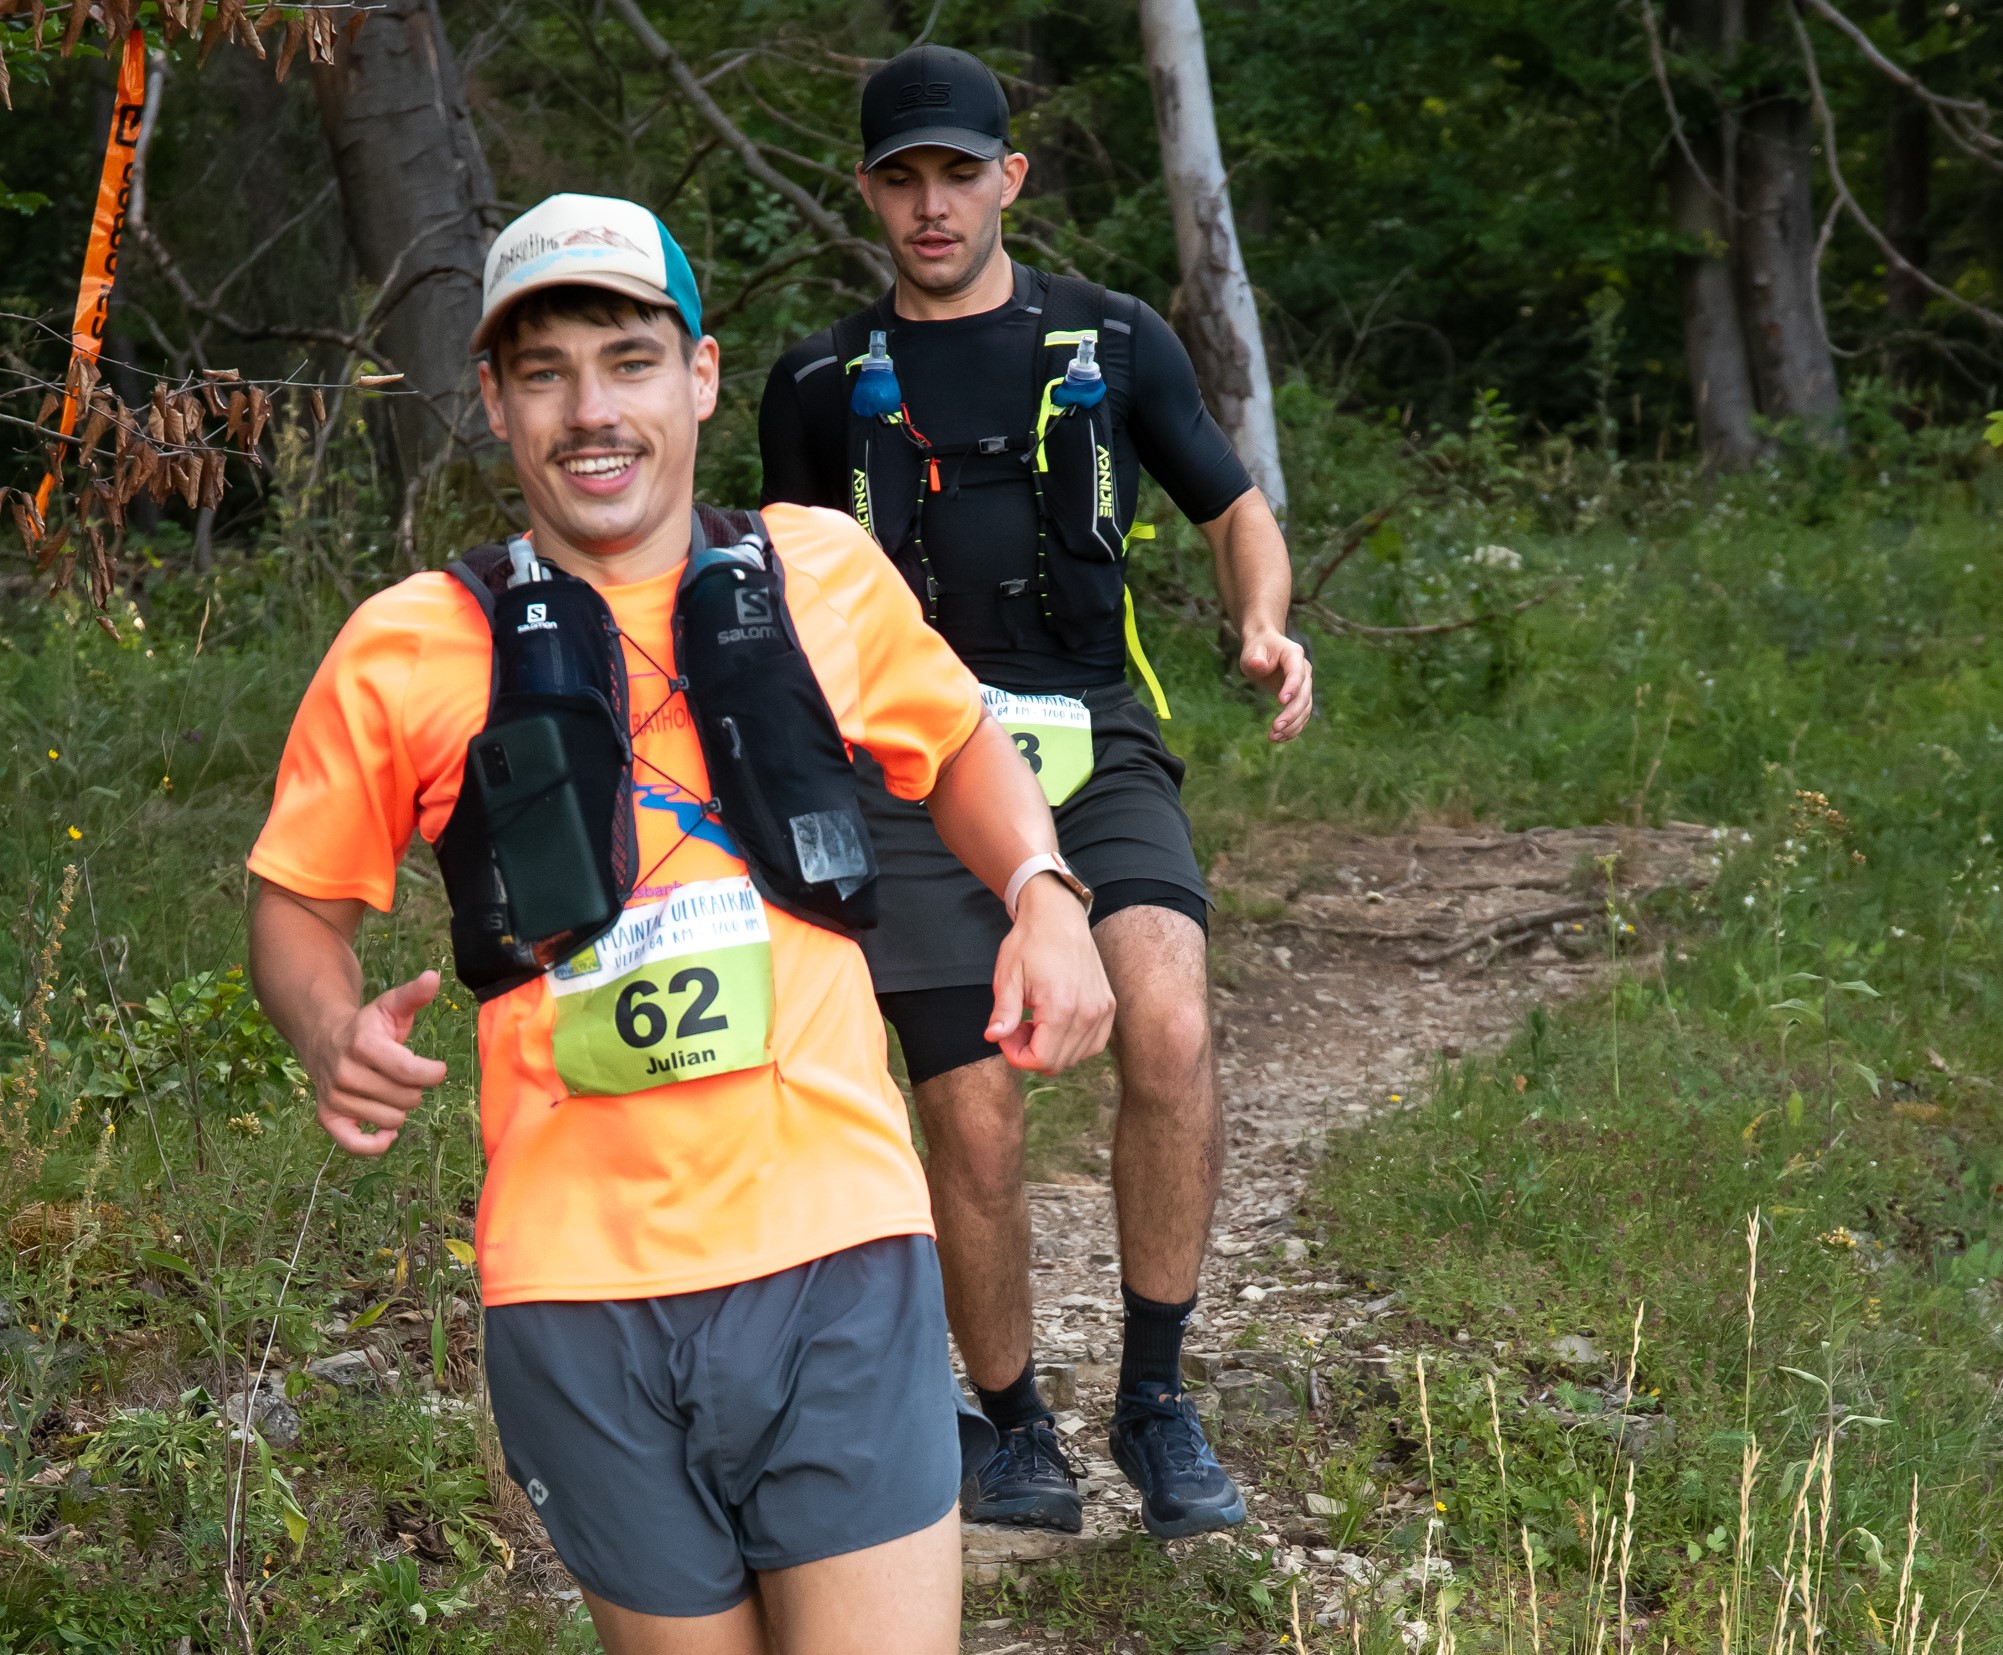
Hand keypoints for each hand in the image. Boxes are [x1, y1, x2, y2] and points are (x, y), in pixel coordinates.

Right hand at [306, 971, 448, 1155]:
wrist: (324, 1039)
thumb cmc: (368, 1025)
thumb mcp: (391, 1006)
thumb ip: (414, 994)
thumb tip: (433, 977)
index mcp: (363, 1044)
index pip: (409, 1072)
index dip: (432, 1073)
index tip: (437, 1069)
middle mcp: (345, 1073)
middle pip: (406, 1099)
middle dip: (415, 1088)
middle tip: (404, 1075)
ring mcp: (335, 1097)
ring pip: (392, 1120)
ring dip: (400, 1109)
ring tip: (390, 1089)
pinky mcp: (328, 1118)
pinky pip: (357, 1146)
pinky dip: (377, 1143)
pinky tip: (386, 1129)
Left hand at [986, 877, 1115, 1073]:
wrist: (1059, 917)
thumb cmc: (1030, 943)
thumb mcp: (1008, 975)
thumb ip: (1004, 1012)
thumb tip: (994, 1037)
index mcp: (1061, 1007)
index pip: (1041, 1060)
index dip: (1016, 1055)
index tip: (1006, 1034)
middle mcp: (1088, 1012)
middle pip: (1058, 1063)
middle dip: (1031, 1053)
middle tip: (1017, 1026)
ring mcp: (1102, 1010)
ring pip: (1076, 1057)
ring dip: (1052, 1049)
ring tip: (1036, 1022)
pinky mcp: (1108, 1006)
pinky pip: (1094, 1044)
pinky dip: (1073, 1043)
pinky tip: (1056, 1024)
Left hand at [1241, 623, 1312, 742]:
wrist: (1265, 649)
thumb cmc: (1257, 650)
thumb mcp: (1251, 652)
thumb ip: (1254, 659)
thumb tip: (1257, 665)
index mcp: (1294, 655)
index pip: (1297, 673)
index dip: (1291, 687)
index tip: (1280, 702)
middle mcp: (1304, 670)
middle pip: (1304, 695)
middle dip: (1291, 714)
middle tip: (1275, 728)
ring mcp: (1304, 685)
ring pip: (1305, 708)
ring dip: (1292, 725)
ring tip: (1273, 737)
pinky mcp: (1300, 697)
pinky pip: (1301, 715)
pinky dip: (1293, 728)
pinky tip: (1279, 738)